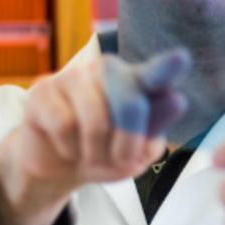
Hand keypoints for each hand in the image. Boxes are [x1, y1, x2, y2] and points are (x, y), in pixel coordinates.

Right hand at [0, 49, 189, 224]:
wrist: (61, 166)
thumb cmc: (109, 153)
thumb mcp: (139, 151)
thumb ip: (156, 129)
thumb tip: (176, 99)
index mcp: (140, 81)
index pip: (157, 74)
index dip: (168, 67)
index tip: (181, 59)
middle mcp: (110, 70)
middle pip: (131, 105)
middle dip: (128, 144)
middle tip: (121, 159)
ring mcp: (75, 76)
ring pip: (96, 121)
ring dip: (96, 152)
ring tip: (92, 153)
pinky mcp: (44, 90)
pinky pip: (63, 126)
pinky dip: (69, 149)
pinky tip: (67, 146)